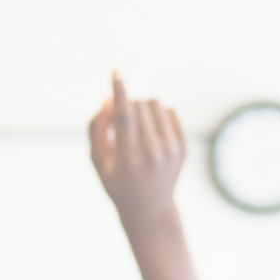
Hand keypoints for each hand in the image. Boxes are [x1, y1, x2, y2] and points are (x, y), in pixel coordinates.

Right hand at [89, 72, 185, 234]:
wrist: (150, 209)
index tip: (117, 70)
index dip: (119, 91)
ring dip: (141, 108)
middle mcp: (153, 153)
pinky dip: (157, 115)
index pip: (125, 117)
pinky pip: (170, 111)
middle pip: (138, 105)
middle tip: (118, 123)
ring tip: (135, 127)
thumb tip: (107, 99)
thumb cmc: (117, 183)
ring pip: (155, 104)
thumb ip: (96, 129)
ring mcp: (171, 150)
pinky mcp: (184, 147)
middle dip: (125, 106)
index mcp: (129, 158)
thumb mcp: (98, 161)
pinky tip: (151, 131)